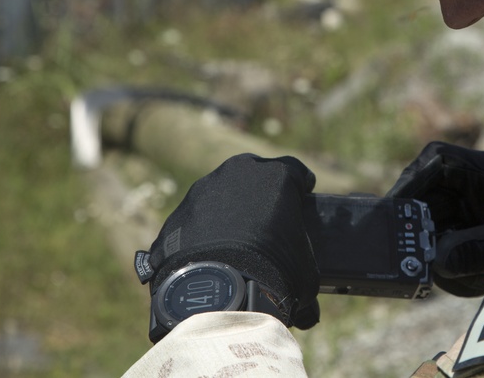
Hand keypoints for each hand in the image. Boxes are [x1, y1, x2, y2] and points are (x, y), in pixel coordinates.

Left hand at [143, 153, 320, 328]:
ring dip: (225, 215)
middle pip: (253, 175)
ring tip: (232, 248)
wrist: (220, 292)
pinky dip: (200, 237)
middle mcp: (237, 172)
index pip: (296, 172)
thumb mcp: (304, 274)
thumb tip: (307, 311)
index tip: (301, 200)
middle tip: (266, 223)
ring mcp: (201, 191)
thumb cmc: (274, 273)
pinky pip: (193, 224)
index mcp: (276, 176)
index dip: (300, 187)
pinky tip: (207, 262)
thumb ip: (304, 273)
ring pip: (218, 196)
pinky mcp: (176, 216)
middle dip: (259, 194)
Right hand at [388, 141, 483, 296]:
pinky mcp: (461, 226)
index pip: (440, 158)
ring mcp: (465, 204)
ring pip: (427, 211)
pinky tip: (442, 269)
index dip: (414, 177)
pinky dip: (433, 251)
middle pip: (426, 185)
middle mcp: (473, 182)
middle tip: (399, 237)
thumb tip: (437, 260)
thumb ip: (477, 251)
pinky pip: (435, 233)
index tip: (399, 204)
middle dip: (413, 211)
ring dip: (423, 235)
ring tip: (423, 259)